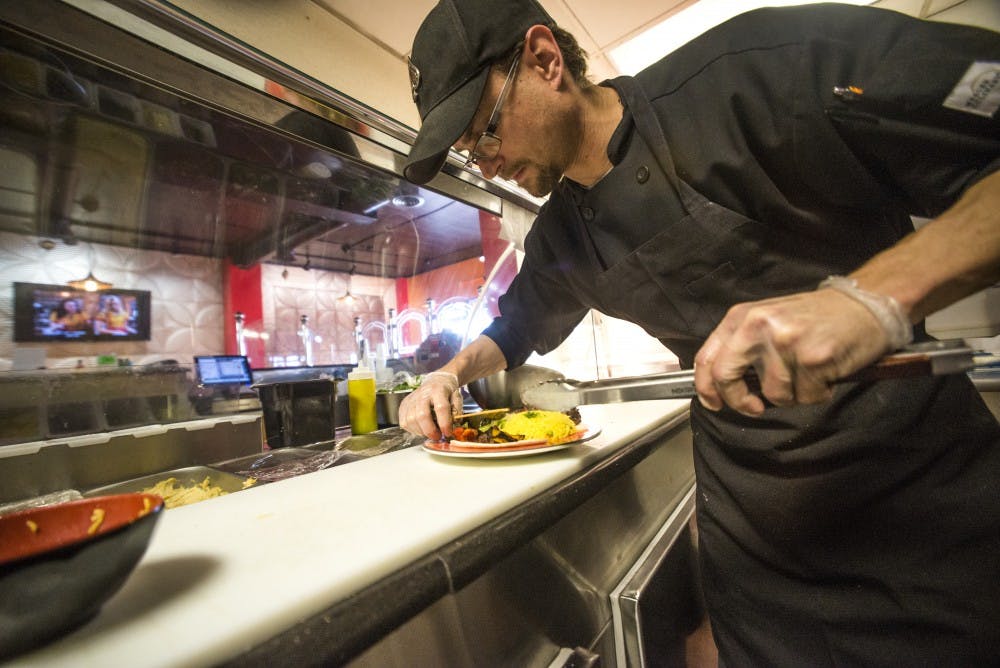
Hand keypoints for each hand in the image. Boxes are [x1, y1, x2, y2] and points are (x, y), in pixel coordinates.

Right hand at [398, 371, 462, 439]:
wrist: (435, 381)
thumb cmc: (447, 392)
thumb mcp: (457, 397)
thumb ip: (457, 410)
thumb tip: (455, 424)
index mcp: (438, 390)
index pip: (441, 407)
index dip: (444, 423)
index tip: (448, 433)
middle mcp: (423, 394)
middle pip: (422, 415)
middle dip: (430, 431)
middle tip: (437, 437)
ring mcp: (411, 399)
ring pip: (411, 421)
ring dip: (421, 432)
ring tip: (430, 432)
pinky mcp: (404, 405)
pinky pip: (404, 422)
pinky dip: (413, 430)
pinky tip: (421, 428)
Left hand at [693, 289, 897, 415]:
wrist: (866, 304)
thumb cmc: (818, 318)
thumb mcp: (769, 321)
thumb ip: (743, 347)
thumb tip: (721, 385)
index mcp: (743, 316)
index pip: (707, 358)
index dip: (706, 388)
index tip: (714, 403)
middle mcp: (759, 325)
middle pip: (726, 376)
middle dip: (739, 401)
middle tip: (755, 406)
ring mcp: (786, 341)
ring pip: (774, 394)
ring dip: (793, 395)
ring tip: (809, 373)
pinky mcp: (813, 357)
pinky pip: (806, 397)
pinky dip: (818, 393)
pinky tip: (826, 373)